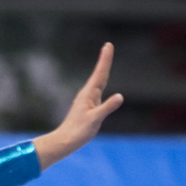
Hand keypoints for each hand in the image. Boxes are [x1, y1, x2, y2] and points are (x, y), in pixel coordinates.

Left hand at [33, 43, 122, 169]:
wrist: (65, 140)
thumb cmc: (79, 131)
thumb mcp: (95, 119)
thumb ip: (107, 107)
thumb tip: (120, 97)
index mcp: (89, 94)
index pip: (100, 73)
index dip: (105, 59)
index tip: (108, 45)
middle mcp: (88, 94)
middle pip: (100, 74)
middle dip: (105, 60)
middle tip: (108, 46)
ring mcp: (87, 100)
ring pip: (98, 81)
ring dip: (103, 69)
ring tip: (106, 57)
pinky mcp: (87, 106)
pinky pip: (98, 90)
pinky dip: (101, 81)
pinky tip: (101, 82)